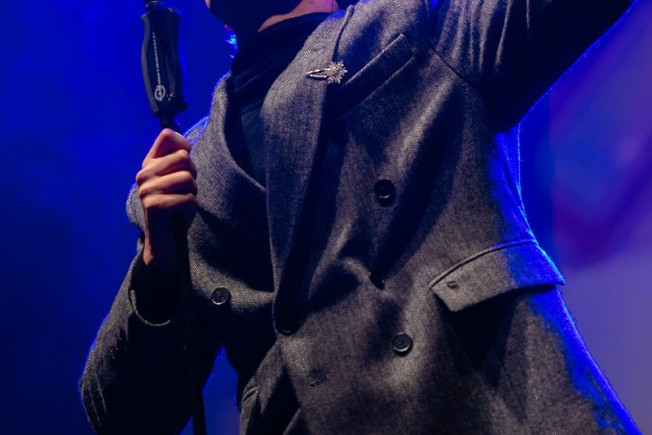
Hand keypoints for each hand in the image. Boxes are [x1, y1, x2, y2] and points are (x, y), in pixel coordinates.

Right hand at [136, 129, 197, 280]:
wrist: (164, 241)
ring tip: (182, 202)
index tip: (185, 164)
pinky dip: (191, 207)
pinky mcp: (154, 206)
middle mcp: (144, 174)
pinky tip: (181, 213)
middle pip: (184, 158)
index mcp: (148, 164)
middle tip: (185, 191)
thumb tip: (185, 147)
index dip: (184, 146)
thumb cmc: (175, 208)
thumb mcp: (176, 180)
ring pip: (187, 178)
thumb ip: (179, 162)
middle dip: (192, 176)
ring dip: (193, 193)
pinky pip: (188, 198)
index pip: (167, 136)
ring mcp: (147, 190)